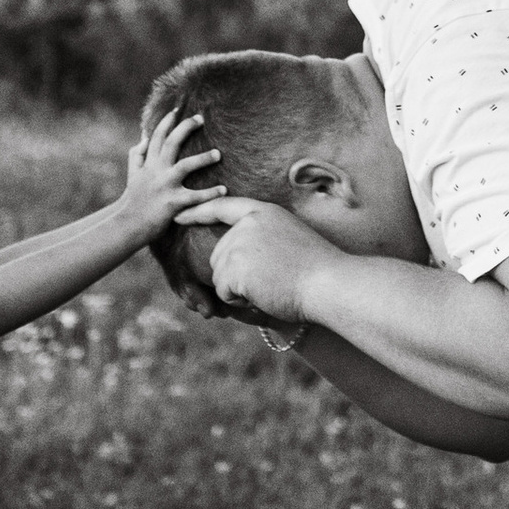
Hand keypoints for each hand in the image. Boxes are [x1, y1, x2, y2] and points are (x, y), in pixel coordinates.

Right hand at [117, 109, 222, 246]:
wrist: (128, 224)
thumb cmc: (133, 199)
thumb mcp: (132, 174)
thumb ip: (137, 155)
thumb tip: (144, 137)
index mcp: (148, 163)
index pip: (157, 136)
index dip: (166, 121)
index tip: (177, 110)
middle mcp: (156, 171)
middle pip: (171, 142)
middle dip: (186, 127)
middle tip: (201, 118)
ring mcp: (164, 186)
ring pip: (185, 166)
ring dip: (203, 158)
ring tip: (218, 153)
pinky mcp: (172, 203)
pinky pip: (194, 196)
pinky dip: (210, 193)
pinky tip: (223, 189)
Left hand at [172, 192, 321, 325]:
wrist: (328, 283)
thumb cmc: (317, 269)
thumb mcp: (288, 237)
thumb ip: (260, 237)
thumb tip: (232, 252)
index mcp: (263, 211)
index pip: (223, 207)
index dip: (198, 211)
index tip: (180, 216)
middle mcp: (247, 223)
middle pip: (219, 254)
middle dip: (236, 275)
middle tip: (272, 278)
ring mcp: (238, 243)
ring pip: (219, 275)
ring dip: (240, 289)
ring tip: (271, 284)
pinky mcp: (233, 265)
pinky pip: (223, 292)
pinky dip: (240, 301)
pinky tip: (264, 294)